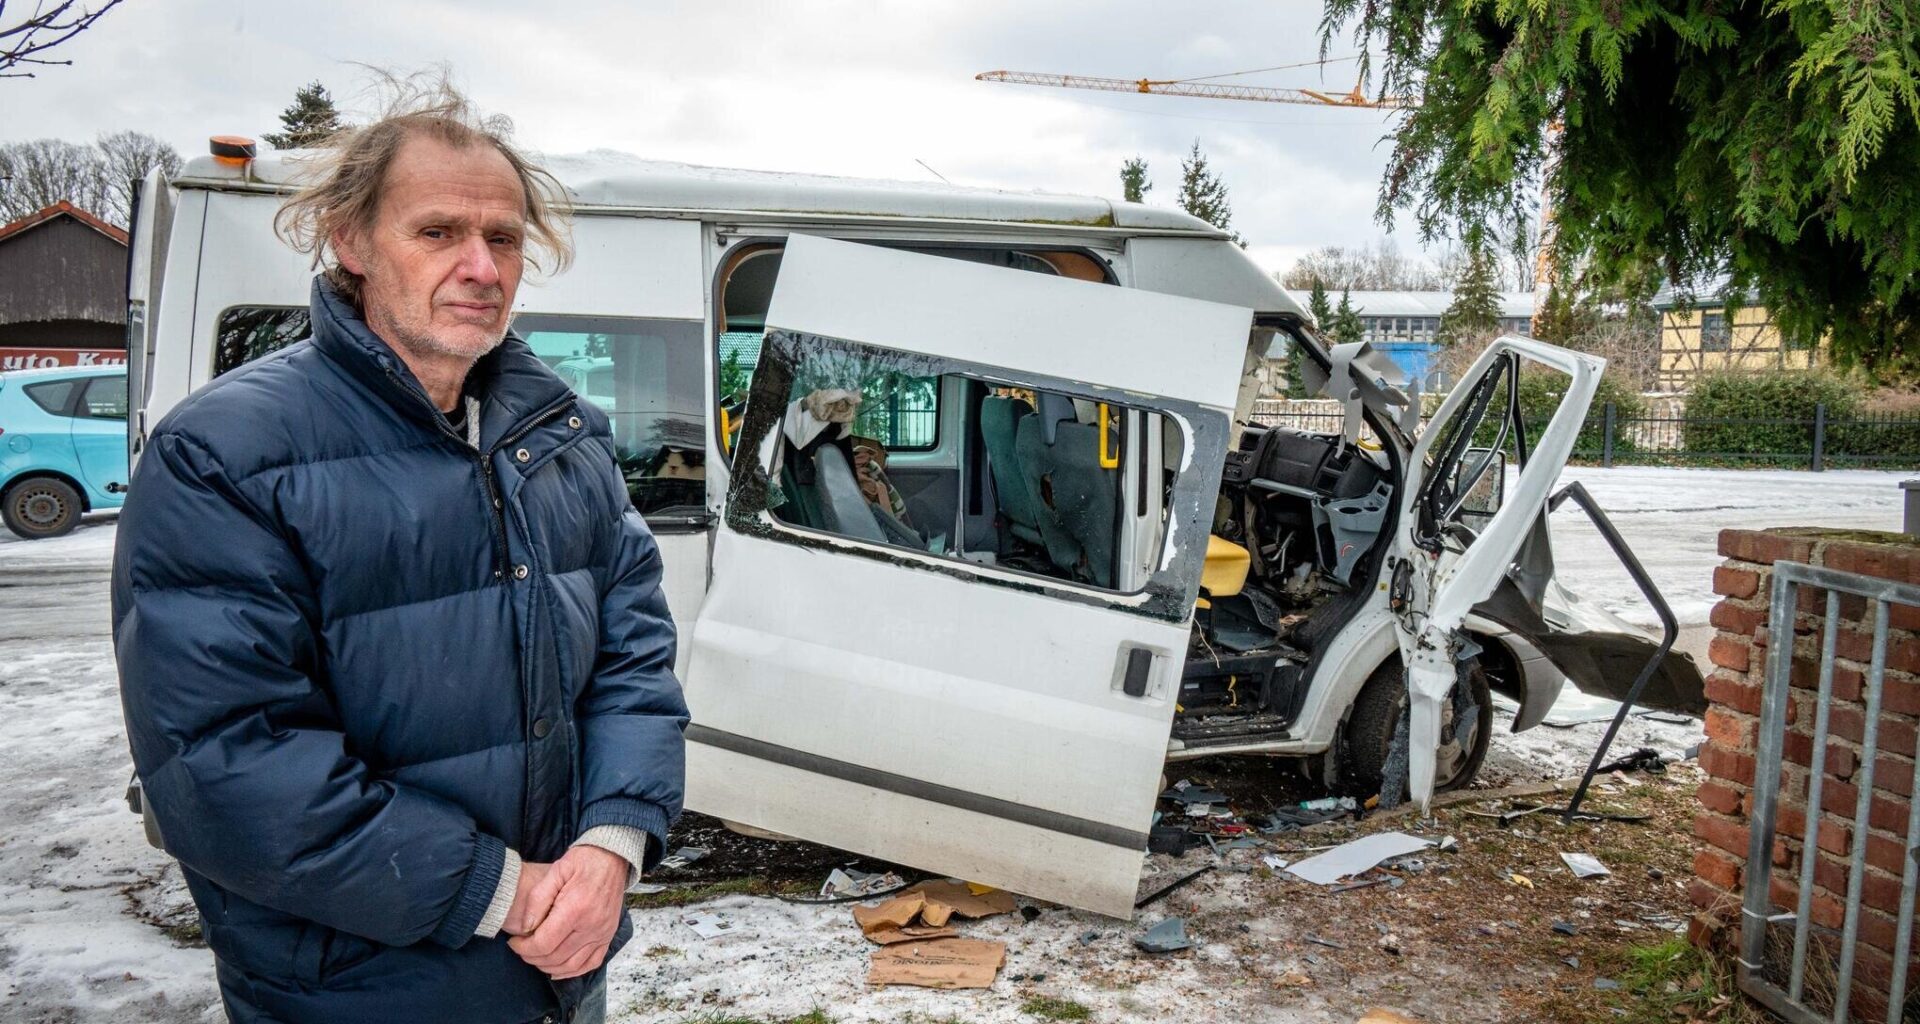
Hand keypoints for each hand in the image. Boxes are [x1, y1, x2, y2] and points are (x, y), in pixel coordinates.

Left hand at [507, 845, 628, 978]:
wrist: (613, 857)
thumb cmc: (583, 861)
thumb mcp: (555, 871)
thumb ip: (537, 899)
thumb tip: (526, 928)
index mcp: (576, 909)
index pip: (544, 943)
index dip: (523, 948)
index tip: (514, 941)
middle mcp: (592, 925)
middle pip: (555, 957)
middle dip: (531, 957)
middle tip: (521, 948)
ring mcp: (602, 933)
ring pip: (571, 965)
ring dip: (548, 966)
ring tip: (535, 956)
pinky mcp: (608, 936)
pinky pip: (591, 963)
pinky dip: (572, 971)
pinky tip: (558, 968)